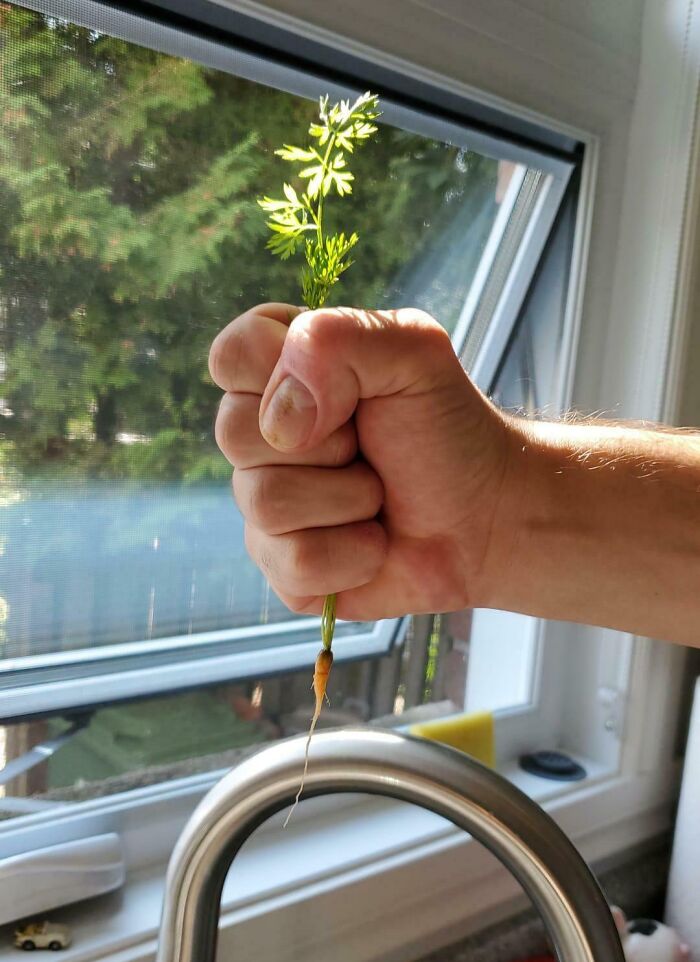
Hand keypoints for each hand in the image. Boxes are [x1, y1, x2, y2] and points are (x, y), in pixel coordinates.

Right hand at [209, 303, 510, 619]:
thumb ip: (337, 338)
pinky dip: (355, 553)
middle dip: (328, 443)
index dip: (285, 374)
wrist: (486, 516)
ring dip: (349, 499)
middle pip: (234, 432)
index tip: (349, 391)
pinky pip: (294, 562)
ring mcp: (263, 503)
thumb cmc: (446, 430)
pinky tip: (374, 541)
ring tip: (378, 495)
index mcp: (279, 371)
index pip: (230, 355)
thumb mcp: (413, 351)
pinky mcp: (281, 566)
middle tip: (368, 446)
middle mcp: (260, 436)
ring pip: (265, 502)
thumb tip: (281, 418)